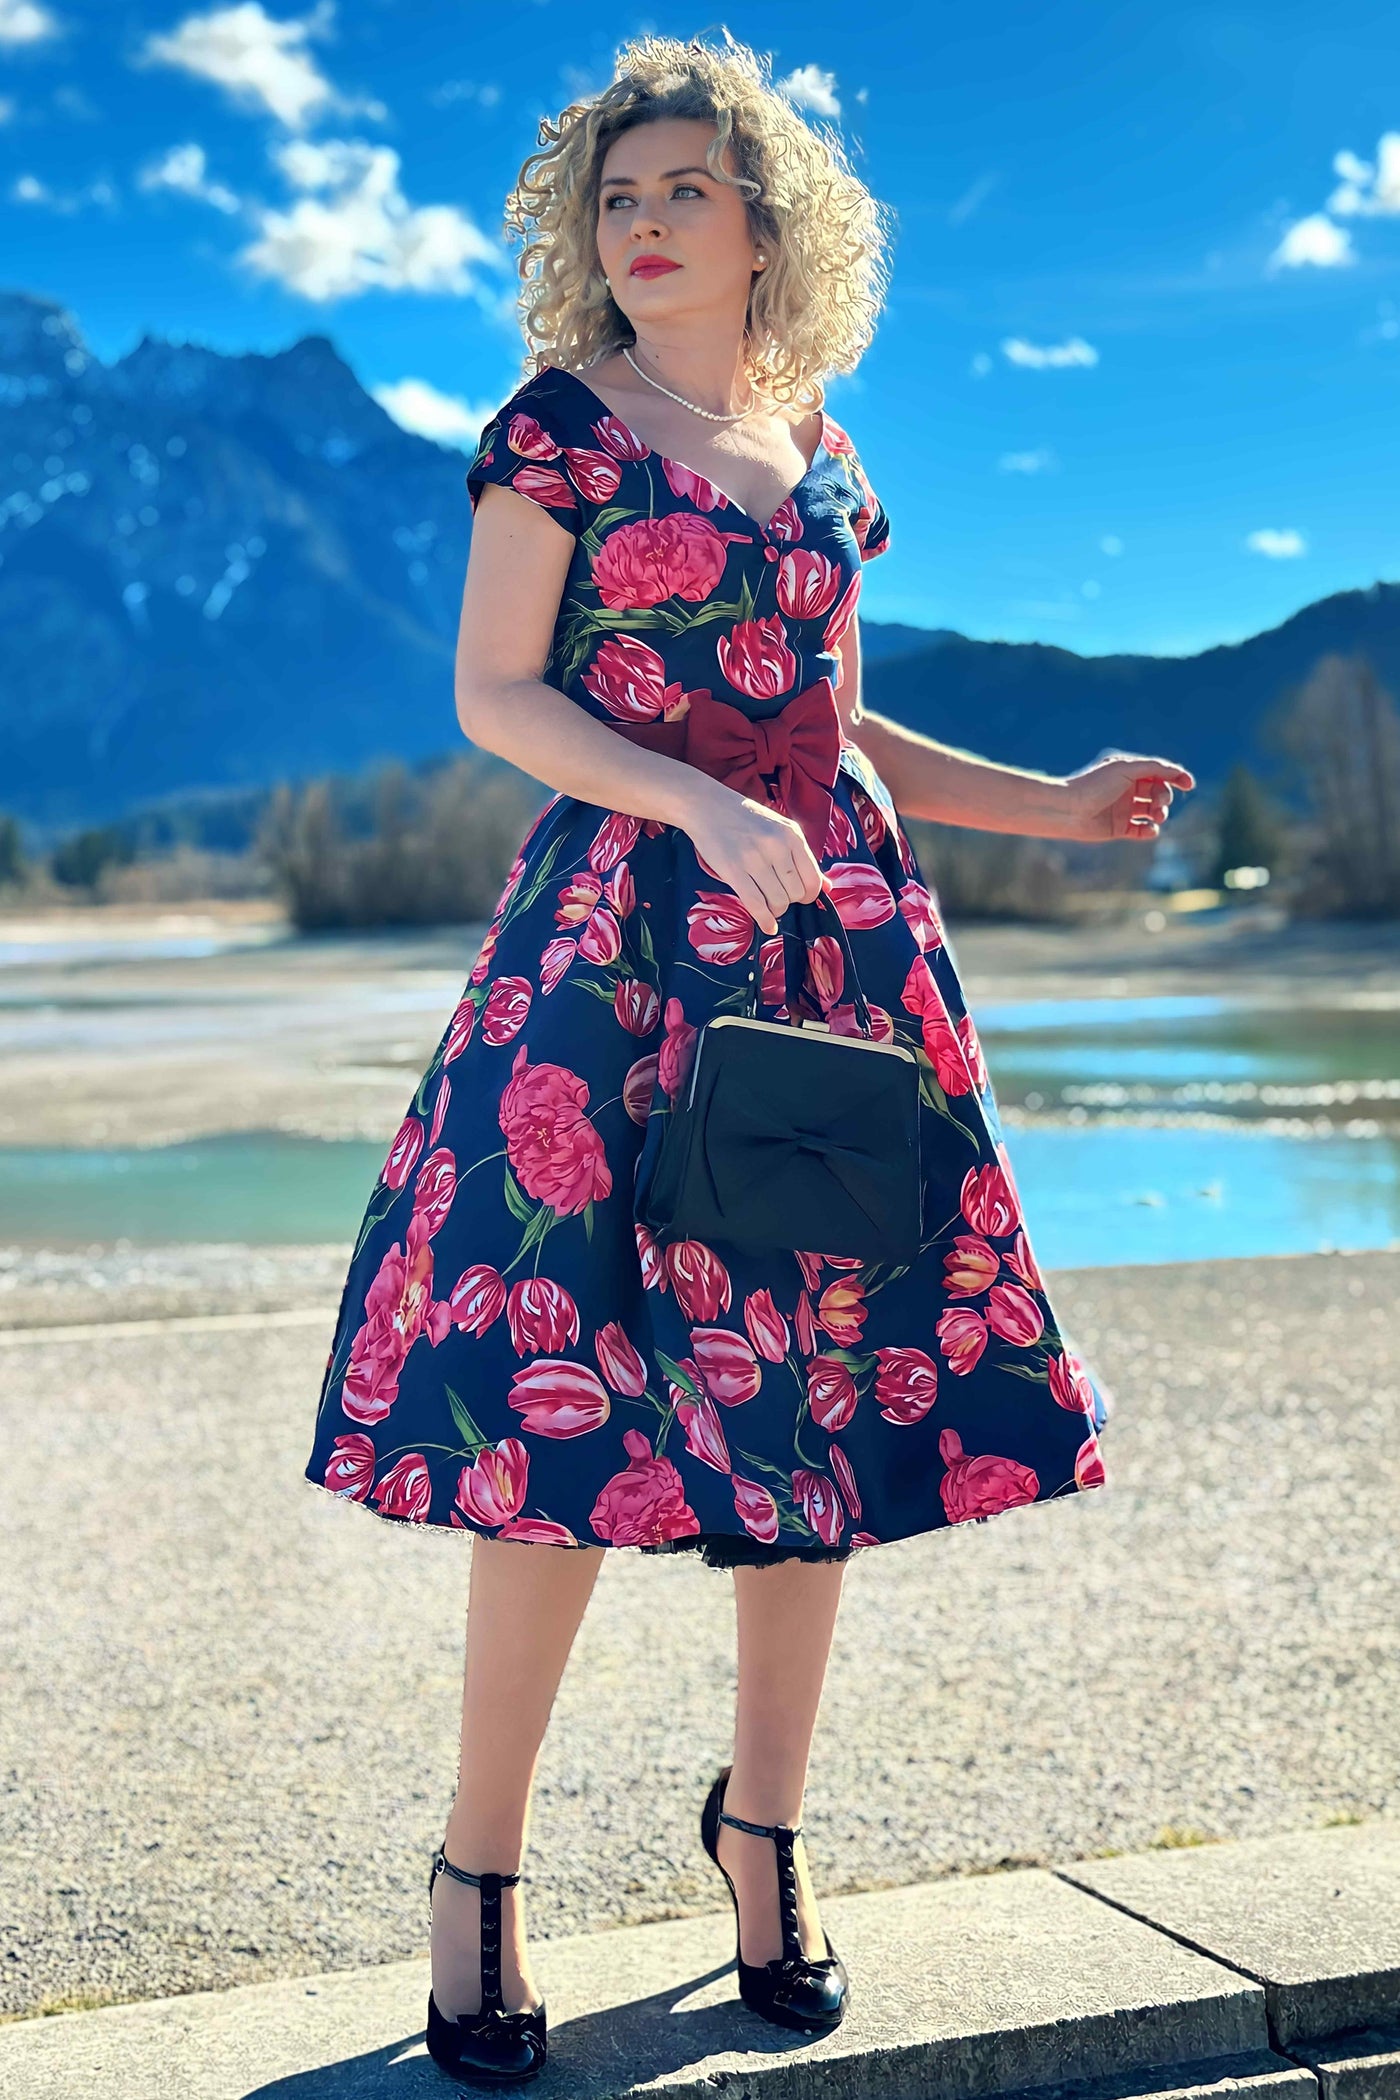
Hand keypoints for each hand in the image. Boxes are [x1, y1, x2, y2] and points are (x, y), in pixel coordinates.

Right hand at [680, 777, 825, 935]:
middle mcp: (776, 845)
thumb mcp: (781, 830)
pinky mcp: (733, 870)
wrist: (708, 807)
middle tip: (778, 896)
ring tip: (768, 903)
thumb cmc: (747, 819)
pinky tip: (767, 925)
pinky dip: (764, 920)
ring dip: (775, 910)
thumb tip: (827, 887)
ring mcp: (754, 858)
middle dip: (789, 901)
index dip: (809, 895)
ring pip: (778, 902)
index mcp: (792, 835)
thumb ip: (803, 858)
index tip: (800, 896)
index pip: (813, 879)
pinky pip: (756, 904)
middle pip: (795, 893)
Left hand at [1057, 753, 1195, 842]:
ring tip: (1156, 816)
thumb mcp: (1126, 769)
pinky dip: (1150, 830)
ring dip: (1160, 814)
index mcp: (1129, 772)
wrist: (1068, 810)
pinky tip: (1150, 829)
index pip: (1159, 773)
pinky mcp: (1119, 828)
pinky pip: (1142, 830)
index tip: (1188, 785)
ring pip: (1152, 812)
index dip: (1177, 777)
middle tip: (1159, 803)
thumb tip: (1176, 771)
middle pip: (1158, 793)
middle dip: (1164, 797)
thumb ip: (1153, 768)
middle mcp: (1127, 790)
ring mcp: (1123, 809)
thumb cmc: (1094, 785)